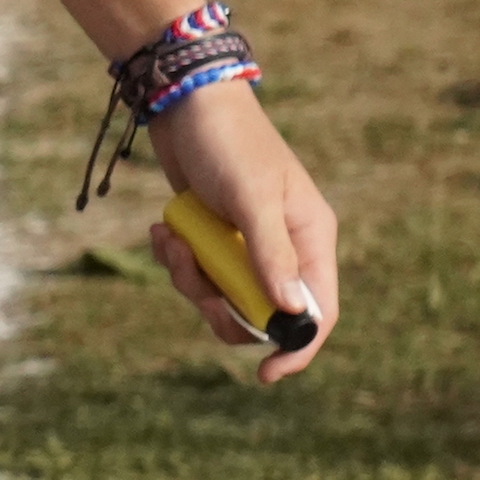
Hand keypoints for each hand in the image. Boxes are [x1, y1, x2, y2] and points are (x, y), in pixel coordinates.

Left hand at [146, 80, 339, 384]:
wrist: (186, 105)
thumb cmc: (227, 143)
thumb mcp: (250, 197)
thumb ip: (268, 253)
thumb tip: (291, 311)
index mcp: (311, 238)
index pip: (318, 310)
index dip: (298, 347)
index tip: (265, 374)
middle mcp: (284, 246)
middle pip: (261, 312)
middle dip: (221, 307)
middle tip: (192, 278)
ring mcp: (245, 243)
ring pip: (221, 295)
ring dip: (189, 278)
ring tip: (170, 238)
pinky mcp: (212, 236)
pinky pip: (195, 271)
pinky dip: (174, 258)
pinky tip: (161, 229)